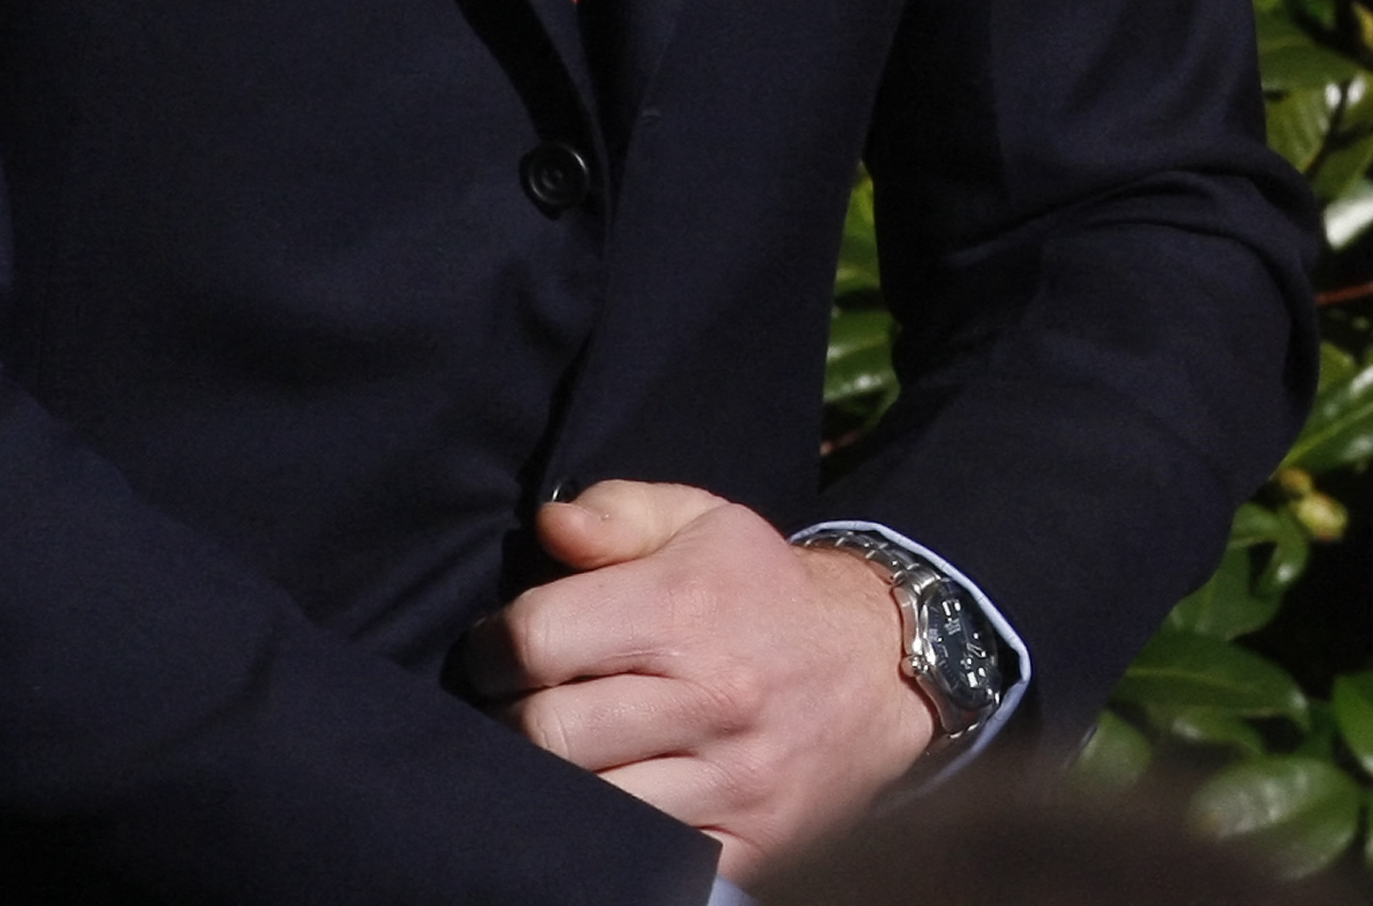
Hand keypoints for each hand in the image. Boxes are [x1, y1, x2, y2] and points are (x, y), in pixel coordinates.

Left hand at [464, 481, 934, 882]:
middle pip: (545, 732)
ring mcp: (730, 779)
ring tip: (553, 762)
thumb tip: (548, 527)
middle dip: (508, 723)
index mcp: (688, 606)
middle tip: (516, 713)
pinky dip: (604, 841)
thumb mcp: (704, 523)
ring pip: (584, 805)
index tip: (498, 657)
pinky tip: (601, 806)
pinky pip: (641, 861)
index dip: (492, 649)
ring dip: (549, 788)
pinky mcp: (745, 846)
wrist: (879, 668)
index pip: (536, 639)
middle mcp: (712, 694)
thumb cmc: (764, 592)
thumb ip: (619, 512)